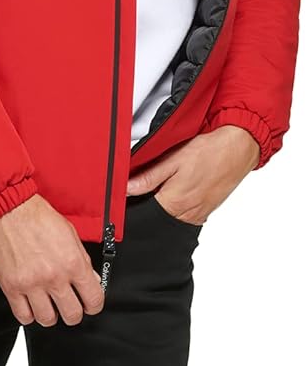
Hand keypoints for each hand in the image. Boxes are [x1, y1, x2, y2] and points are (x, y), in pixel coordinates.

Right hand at [0, 193, 104, 325]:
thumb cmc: (38, 218)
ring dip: (51, 315)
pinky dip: (29, 314)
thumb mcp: (71, 235)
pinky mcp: (11, 287)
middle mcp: (54, 277)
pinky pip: (23, 316)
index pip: (94, 300)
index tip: (89, 305)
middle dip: (73, 313)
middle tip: (69, 306)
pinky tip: (31, 304)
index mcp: (73, 263)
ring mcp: (32, 284)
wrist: (10, 210)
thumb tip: (91, 279)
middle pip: (72, 315)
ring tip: (48, 306)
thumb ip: (83, 260)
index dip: (94, 306)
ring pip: (47, 320)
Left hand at [126, 125, 260, 221]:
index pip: (144, 212)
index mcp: (173, 202)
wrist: (239, 148)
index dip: (135, 202)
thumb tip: (125, 188)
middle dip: (150, 203)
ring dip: (166, 204)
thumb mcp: (173, 159)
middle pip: (157, 216)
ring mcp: (198, 215)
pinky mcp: (207, 212)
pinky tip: (182, 189)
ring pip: (172, 217)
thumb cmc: (209, 151)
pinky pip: (187, 216)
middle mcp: (186, 214)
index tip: (132, 191)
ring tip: (171, 184)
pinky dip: (180, 206)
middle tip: (154, 183)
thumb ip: (148, 178)